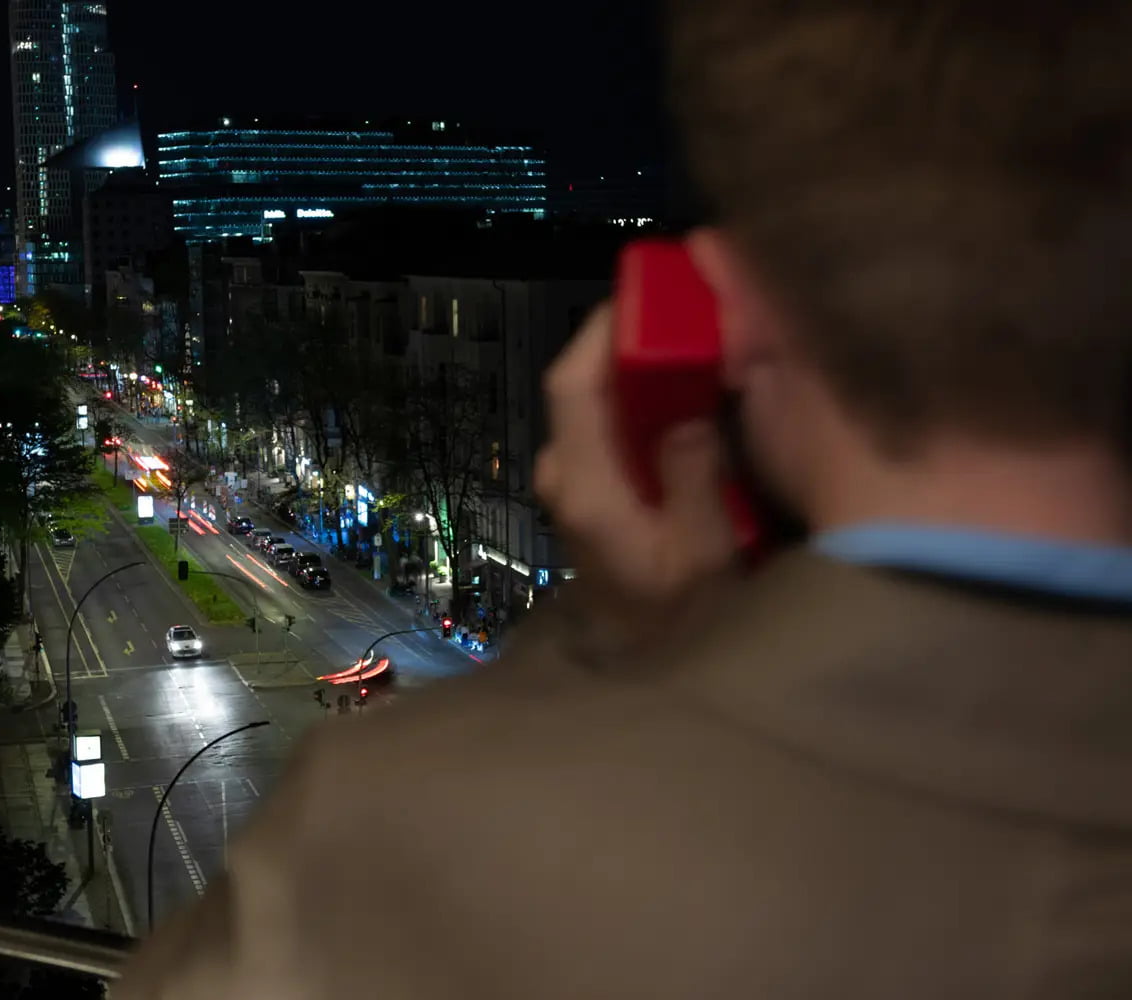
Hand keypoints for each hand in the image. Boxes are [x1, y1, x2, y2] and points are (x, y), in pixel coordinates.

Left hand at [533, 302, 736, 605]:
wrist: (642, 667)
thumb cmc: (675, 618)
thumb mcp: (701, 553)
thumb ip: (692, 477)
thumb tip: (687, 409)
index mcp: (585, 485)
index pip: (573, 384)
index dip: (602, 328)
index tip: (649, 292)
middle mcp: (563, 474)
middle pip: (584, 385)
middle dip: (631, 342)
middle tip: (693, 312)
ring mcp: (570, 482)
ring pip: (598, 405)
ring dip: (640, 371)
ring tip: (698, 344)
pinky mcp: (588, 489)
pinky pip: (608, 427)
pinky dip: (641, 403)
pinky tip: (687, 395)